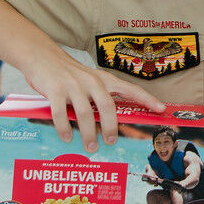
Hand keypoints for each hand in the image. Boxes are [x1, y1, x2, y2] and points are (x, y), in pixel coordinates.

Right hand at [21, 52, 165, 151]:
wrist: (42, 56)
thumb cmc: (69, 74)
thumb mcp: (90, 80)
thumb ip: (100, 96)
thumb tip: (111, 122)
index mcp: (104, 79)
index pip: (130, 89)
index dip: (146, 99)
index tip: (161, 108)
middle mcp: (91, 81)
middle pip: (107, 106)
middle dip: (111, 126)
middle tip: (111, 141)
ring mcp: (73, 85)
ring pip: (85, 113)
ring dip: (88, 133)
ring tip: (90, 147)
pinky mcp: (55, 89)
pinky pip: (60, 113)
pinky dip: (65, 128)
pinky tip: (67, 137)